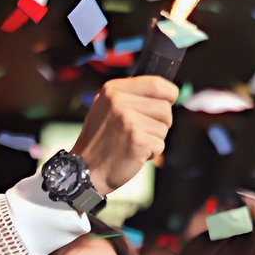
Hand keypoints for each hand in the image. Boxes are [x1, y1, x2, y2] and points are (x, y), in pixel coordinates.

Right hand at [72, 76, 177, 196]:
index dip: (168, 94)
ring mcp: (128, 120)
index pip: (156, 83)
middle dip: (160, 123)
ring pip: (164, 127)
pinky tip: (134, 154)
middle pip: (164, 107)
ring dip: (154, 139)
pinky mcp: (137, 140)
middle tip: (140, 133)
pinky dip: (152, 154)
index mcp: (112, 90)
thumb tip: (170, 94)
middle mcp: (119, 101)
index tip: (167, 103)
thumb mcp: (107, 109)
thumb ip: (132, 97)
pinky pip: (160, 145)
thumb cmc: (100, 141)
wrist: (83, 170)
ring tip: (133, 144)